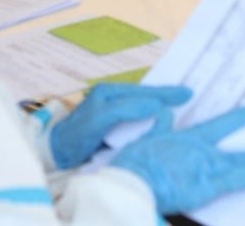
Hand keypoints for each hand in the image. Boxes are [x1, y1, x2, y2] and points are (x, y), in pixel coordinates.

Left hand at [49, 83, 190, 168]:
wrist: (56, 153)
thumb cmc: (75, 136)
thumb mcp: (100, 120)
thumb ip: (127, 110)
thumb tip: (155, 106)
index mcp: (109, 92)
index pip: (144, 91)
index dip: (165, 93)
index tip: (186, 94)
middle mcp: (111, 97)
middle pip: (145, 93)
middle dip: (166, 93)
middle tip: (188, 92)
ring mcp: (112, 109)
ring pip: (142, 102)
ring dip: (160, 101)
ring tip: (180, 98)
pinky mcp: (112, 122)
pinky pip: (136, 112)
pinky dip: (151, 110)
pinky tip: (161, 113)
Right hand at [111, 107, 244, 214]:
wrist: (133, 183)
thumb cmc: (135, 165)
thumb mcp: (145, 140)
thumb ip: (159, 127)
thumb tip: (166, 112)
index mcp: (186, 139)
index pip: (217, 126)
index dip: (237, 118)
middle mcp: (201, 151)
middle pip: (233, 147)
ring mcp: (206, 169)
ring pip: (240, 165)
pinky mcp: (207, 187)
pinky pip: (238, 181)